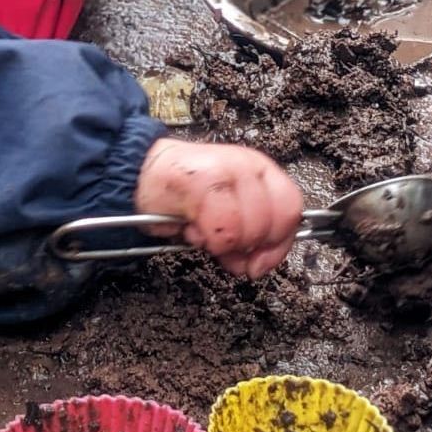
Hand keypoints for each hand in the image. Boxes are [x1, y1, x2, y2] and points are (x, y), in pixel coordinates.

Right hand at [134, 137, 303, 280]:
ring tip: (203, 232)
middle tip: (223, 245)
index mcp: (262, 172)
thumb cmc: (182, 194)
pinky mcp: (203, 180)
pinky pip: (222, 228)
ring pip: (248, 228)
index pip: (290, 210)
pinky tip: (192, 228)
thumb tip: (257, 265)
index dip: (278, 243)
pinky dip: (206, 238)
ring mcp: (228, 170)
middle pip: (271, 224)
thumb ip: (249, 237)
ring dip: (223, 242)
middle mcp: (249, 166)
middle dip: (247, 246)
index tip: (259, 261)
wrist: (140, 174)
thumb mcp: (226, 215)